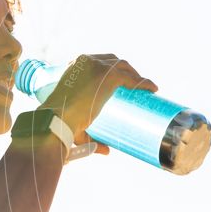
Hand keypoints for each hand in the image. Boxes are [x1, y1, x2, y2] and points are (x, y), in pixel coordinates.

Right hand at [39, 53, 158, 154]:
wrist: (58, 119)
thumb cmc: (62, 123)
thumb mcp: (75, 119)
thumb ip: (90, 136)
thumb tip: (106, 151)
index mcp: (76, 65)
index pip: (100, 62)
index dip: (114, 69)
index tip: (123, 82)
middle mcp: (87, 61)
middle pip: (114, 61)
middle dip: (127, 71)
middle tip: (135, 88)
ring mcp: (98, 67)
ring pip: (124, 67)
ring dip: (136, 75)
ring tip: (145, 89)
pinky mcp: (109, 76)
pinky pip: (131, 77)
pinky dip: (143, 82)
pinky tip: (152, 89)